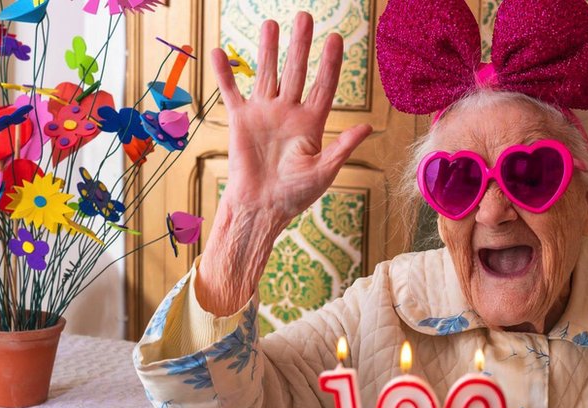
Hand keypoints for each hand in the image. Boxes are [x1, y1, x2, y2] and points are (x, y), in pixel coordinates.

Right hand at [209, 13, 371, 223]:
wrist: (261, 208)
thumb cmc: (295, 195)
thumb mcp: (324, 172)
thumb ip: (343, 147)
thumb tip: (368, 127)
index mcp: (312, 123)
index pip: (324, 86)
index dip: (330, 63)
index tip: (336, 38)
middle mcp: (289, 112)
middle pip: (296, 72)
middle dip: (301, 45)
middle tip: (305, 16)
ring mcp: (264, 113)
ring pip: (266, 74)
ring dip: (268, 49)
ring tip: (271, 23)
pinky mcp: (240, 120)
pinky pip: (231, 92)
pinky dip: (224, 74)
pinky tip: (219, 52)